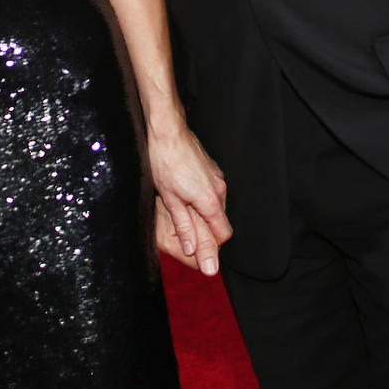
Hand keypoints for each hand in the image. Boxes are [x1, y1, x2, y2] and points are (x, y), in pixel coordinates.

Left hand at [147, 122, 229, 275]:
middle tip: (189, 242)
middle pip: (220, 223)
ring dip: (204, 218)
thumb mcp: (170, 200)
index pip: (223, 235)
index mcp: (210, 201)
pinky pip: (213, 195)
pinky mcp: (213, 171)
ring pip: (217, 208)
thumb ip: (184, 226)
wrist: (168, 132)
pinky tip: (187, 200)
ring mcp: (218, 179)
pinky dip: (203, 204)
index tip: (202, 256)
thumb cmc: (166, 162)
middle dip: (208, 234)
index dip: (213, 247)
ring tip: (184, 217)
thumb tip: (191, 249)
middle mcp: (219, 190)